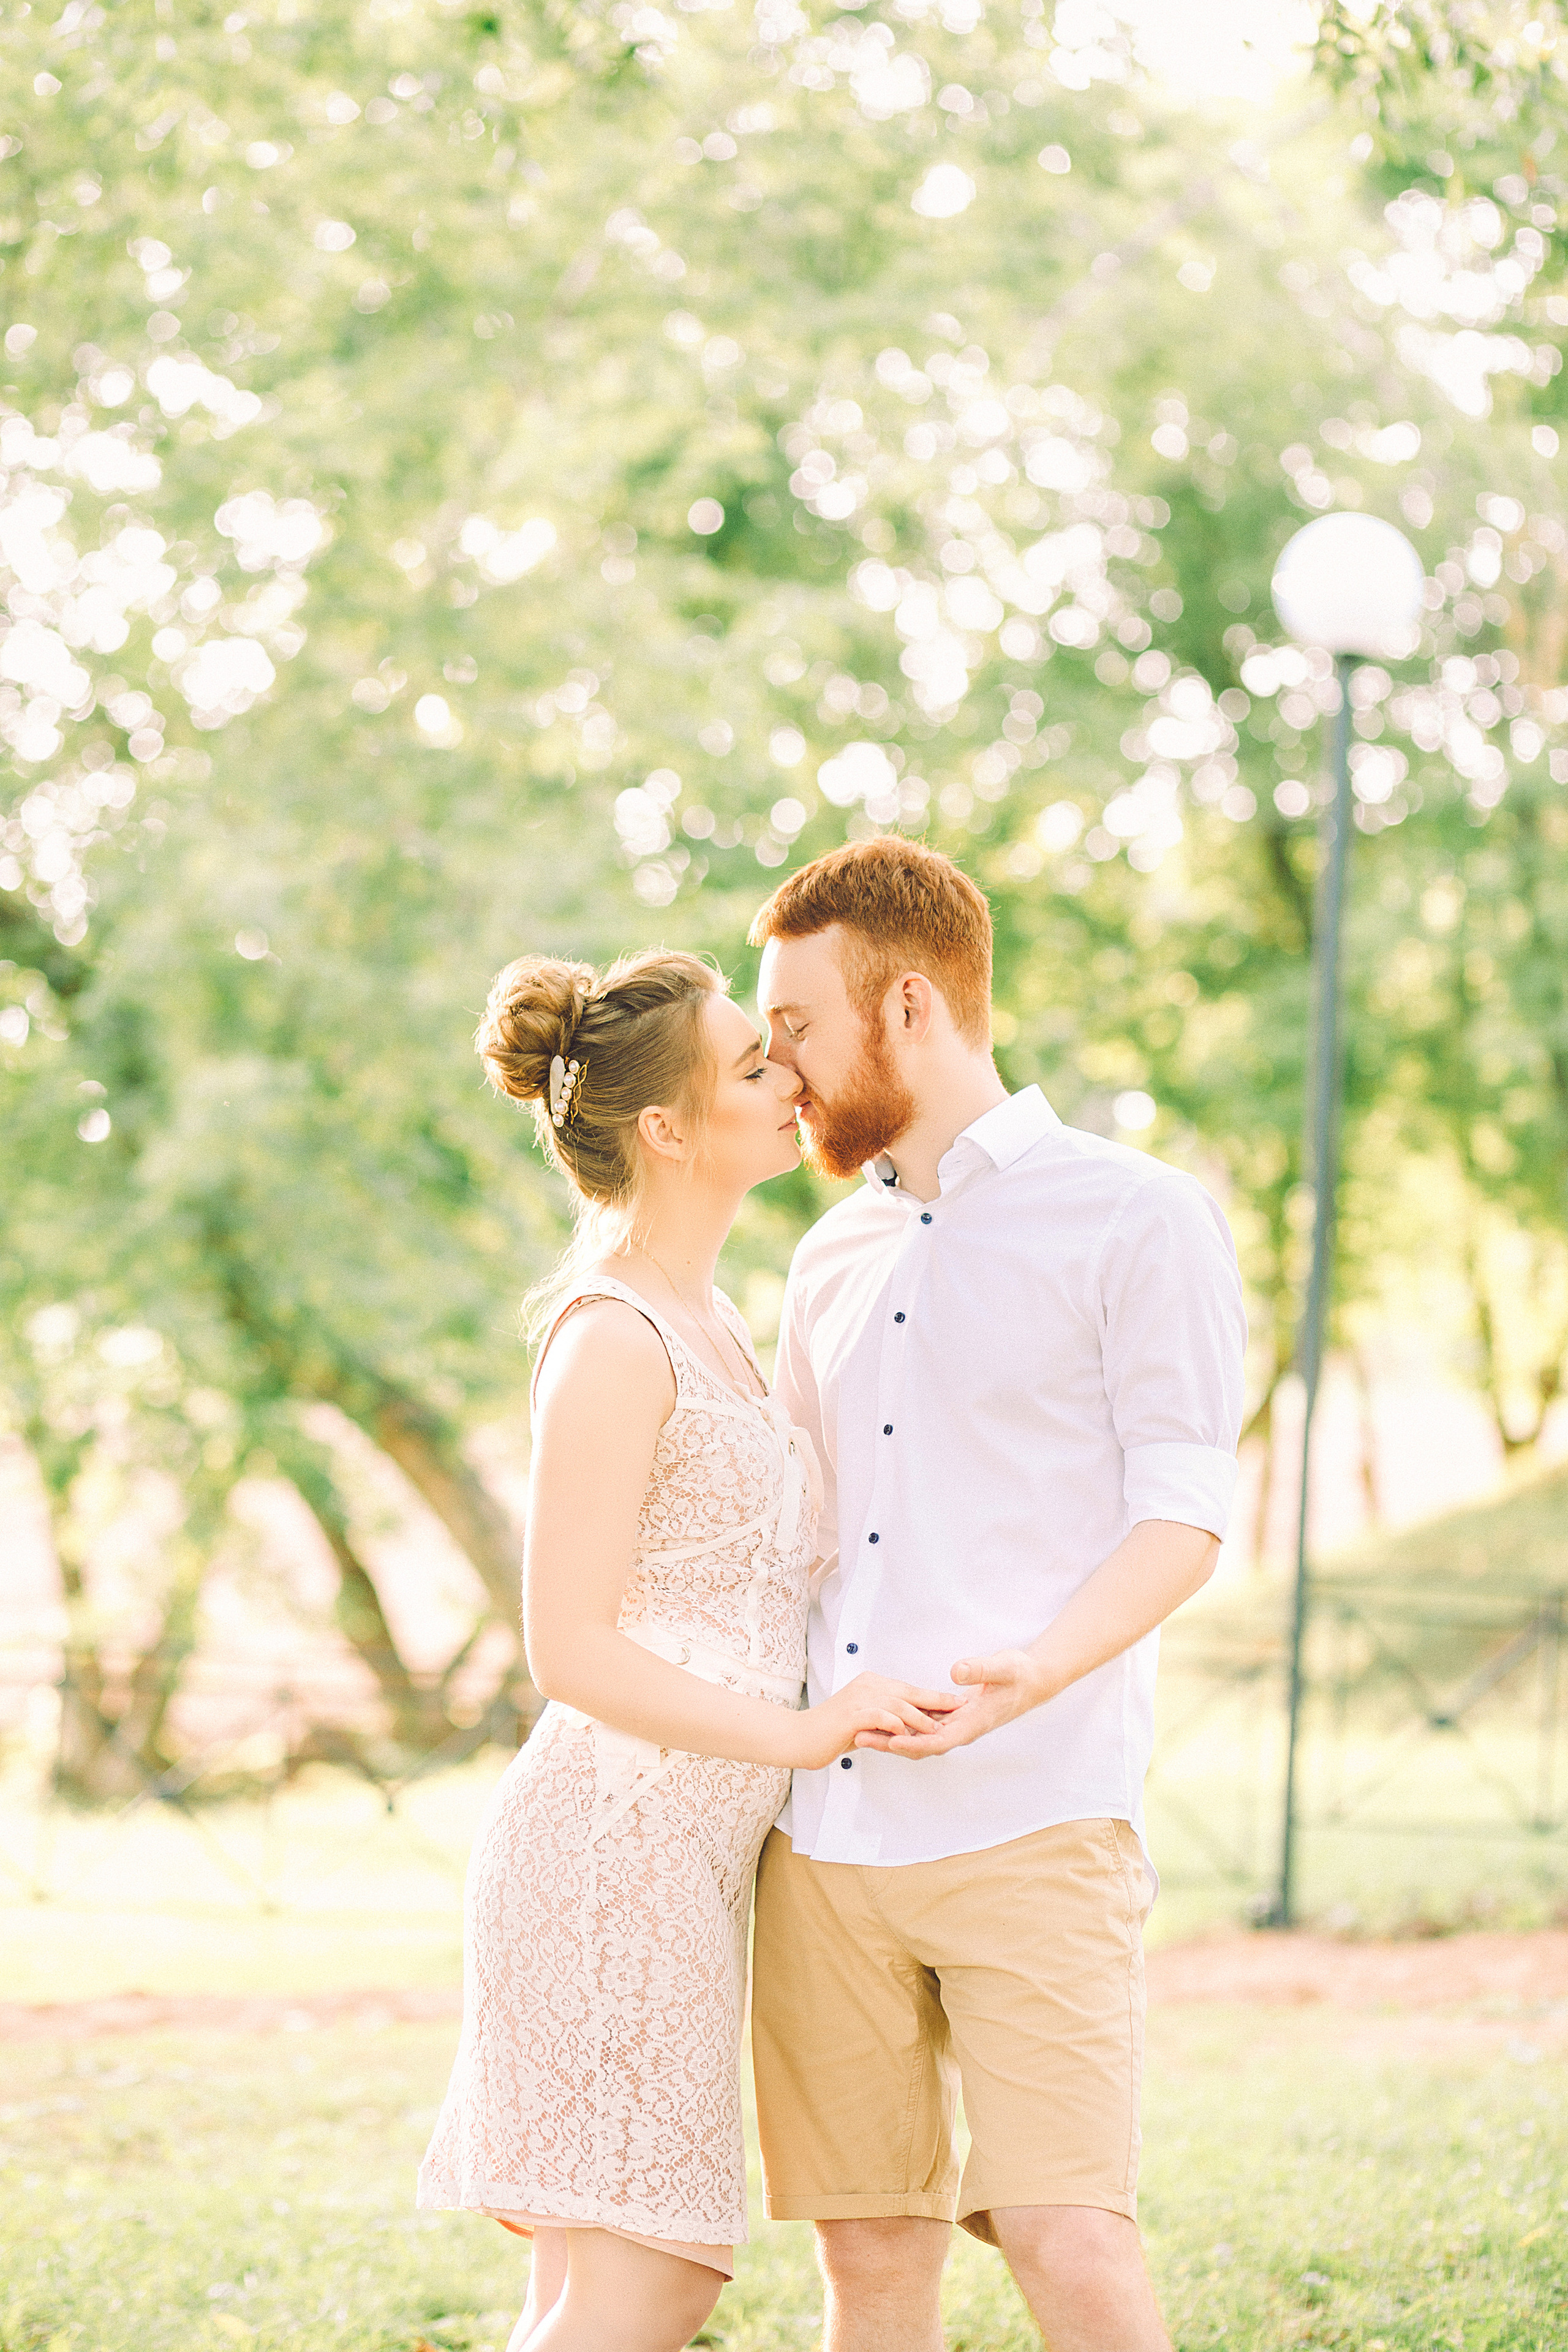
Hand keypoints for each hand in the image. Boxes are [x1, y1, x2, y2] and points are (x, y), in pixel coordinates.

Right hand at [787, 1672, 960, 1770]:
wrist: (801, 1737)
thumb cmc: (833, 1732)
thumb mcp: (866, 1722)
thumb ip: (886, 1719)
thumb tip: (912, 1725)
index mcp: (872, 1684)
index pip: (909, 1689)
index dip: (934, 1697)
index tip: (956, 1703)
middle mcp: (868, 1685)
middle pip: (909, 1692)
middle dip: (937, 1701)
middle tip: (960, 1708)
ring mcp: (859, 1698)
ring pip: (898, 1704)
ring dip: (920, 1718)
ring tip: (938, 1729)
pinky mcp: (852, 1715)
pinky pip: (881, 1717)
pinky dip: (896, 1726)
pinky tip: (909, 1736)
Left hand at [852, 1647, 1051, 1758]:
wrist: (1032, 1679)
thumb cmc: (1020, 1674)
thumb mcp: (1003, 1667)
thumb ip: (980, 1669)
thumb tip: (956, 1671)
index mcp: (972, 1724)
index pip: (937, 1742)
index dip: (912, 1744)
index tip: (888, 1743)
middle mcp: (961, 1728)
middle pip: (920, 1743)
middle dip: (891, 1743)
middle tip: (859, 1737)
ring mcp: (956, 1722)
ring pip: (919, 1735)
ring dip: (892, 1734)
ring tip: (862, 1729)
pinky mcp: (953, 1714)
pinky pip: (923, 1723)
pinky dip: (904, 1722)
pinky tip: (885, 1716)